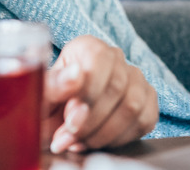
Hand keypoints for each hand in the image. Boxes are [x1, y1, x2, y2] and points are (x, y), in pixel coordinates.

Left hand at [43, 35, 158, 153]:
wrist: (56, 120)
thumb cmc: (49, 103)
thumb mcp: (41, 93)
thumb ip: (55, 84)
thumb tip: (75, 74)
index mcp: (88, 46)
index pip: (99, 61)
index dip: (87, 94)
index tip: (69, 121)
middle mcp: (115, 57)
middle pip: (117, 88)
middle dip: (91, 122)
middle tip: (69, 137)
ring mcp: (135, 79)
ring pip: (133, 107)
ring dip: (104, 134)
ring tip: (79, 142)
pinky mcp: (147, 101)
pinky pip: (145, 121)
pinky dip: (120, 139)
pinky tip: (97, 142)